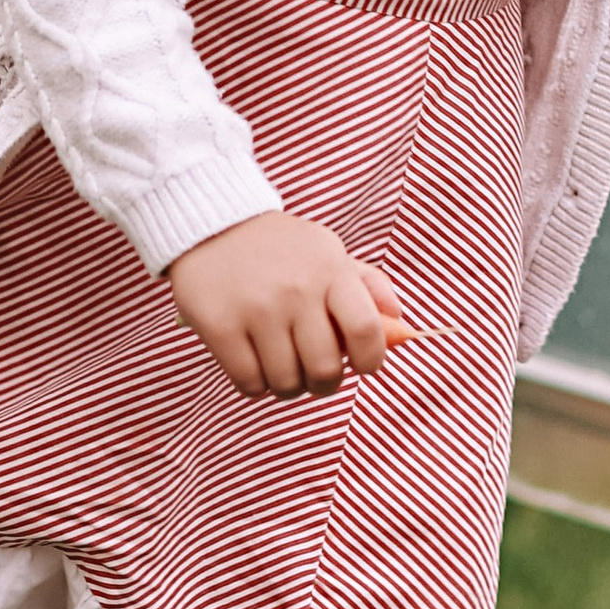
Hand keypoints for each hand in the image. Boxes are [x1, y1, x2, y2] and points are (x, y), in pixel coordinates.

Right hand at [168, 211, 413, 399]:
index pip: (368, 332)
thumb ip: (368, 284)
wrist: (209, 223)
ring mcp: (256, 309)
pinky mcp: (219, 326)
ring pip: (286, 383)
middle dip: (324, 382)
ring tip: (281, 364)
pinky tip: (253, 362)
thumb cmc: (277, 247)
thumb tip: (401, 323)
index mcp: (329, 270)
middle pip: (325, 370)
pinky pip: (249, 383)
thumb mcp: (325, 250)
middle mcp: (296, 290)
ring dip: (287, 385)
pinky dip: (255, 384)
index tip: (363, 365)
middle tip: (314, 372)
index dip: (372, 361)